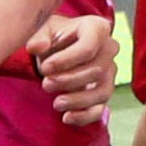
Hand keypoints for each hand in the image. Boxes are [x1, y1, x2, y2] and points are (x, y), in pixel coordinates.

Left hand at [28, 10, 115, 124]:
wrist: (56, 48)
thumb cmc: (52, 36)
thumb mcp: (42, 30)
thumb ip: (38, 37)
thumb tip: (36, 47)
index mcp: (97, 28)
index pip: (89, 47)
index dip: (67, 60)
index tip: (45, 68)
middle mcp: (109, 49)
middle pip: (97, 70)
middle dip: (70, 81)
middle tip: (46, 84)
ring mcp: (110, 72)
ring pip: (102, 91)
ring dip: (78, 100)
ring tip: (56, 103)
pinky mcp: (103, 91)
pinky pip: (100, 108)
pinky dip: (85, 116)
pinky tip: (66, 118)